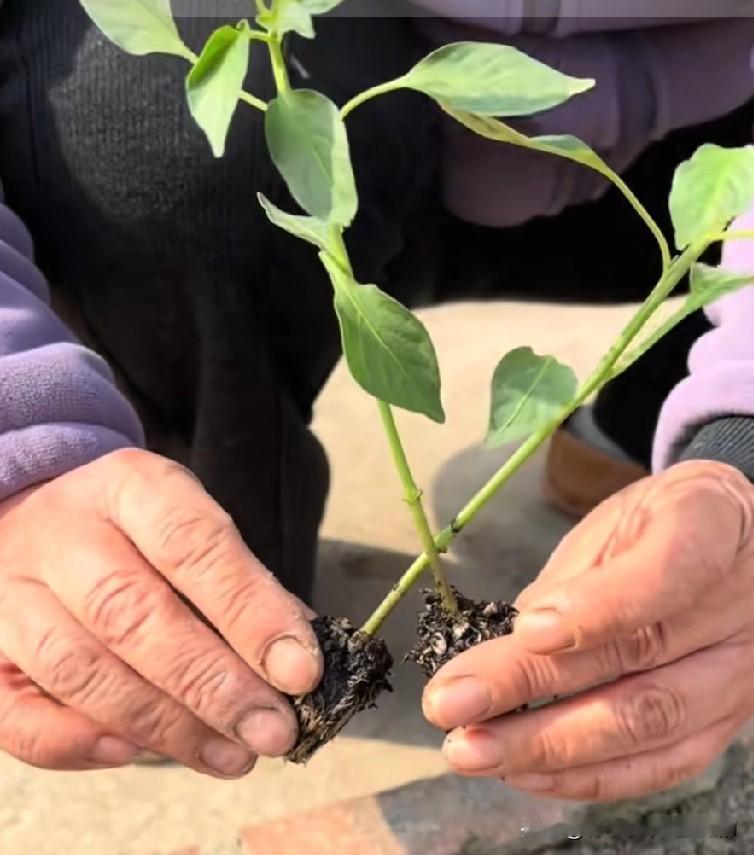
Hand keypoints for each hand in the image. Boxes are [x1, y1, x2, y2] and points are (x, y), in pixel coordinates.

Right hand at [0, 449, 322, 775]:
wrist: (36, 507)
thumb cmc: (133, 526)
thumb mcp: (188, 520)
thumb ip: (238, 583)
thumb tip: (296, 659)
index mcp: (128, 486)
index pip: (191, 544)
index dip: (250, 611)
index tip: (300, 669)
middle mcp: (63, 533)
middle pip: (132, 613)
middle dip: (213, 683)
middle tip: (274, 729)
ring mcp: (11, 592)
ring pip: (79, 668)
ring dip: (164, 724)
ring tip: (233, 755)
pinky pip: (16, 713)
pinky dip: (77, 743)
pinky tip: (137, 755)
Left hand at [422, 461, 753, 800]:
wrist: (731, 549)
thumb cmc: (657, 527)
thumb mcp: (616, 522)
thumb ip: (575, 579)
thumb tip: (517, 643)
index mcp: (710, 526)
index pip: (668, 569)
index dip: (600, 606)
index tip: (527, 630)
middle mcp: (739, 605)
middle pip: (637, 657)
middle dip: (530, 685)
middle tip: (451, 703)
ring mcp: (738, 672)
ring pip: (646, 723)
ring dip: (547, 746)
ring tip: (470, 749)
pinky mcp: (723, 724)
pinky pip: (660, 764)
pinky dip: (587, 776)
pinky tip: (522, 773)